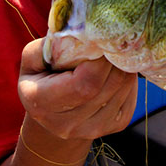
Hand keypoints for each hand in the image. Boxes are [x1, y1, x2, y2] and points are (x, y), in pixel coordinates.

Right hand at [18, 38, 137, 140]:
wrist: (52, 111)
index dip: (99, 61)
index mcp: (40, 103)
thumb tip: (81, 34)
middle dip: (113, 60)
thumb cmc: (42, 76)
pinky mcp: (112, 128)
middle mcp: (65, 124)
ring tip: (113, 55)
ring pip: (122, 90)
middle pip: (106, 86)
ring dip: (124, 67)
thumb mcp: (34, 58)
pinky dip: (129, 80)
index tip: (100, 42)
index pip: (83, 83)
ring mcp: (90, 130)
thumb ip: (51, 46)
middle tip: (112, 43)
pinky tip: (116, 71)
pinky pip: (130, 98)